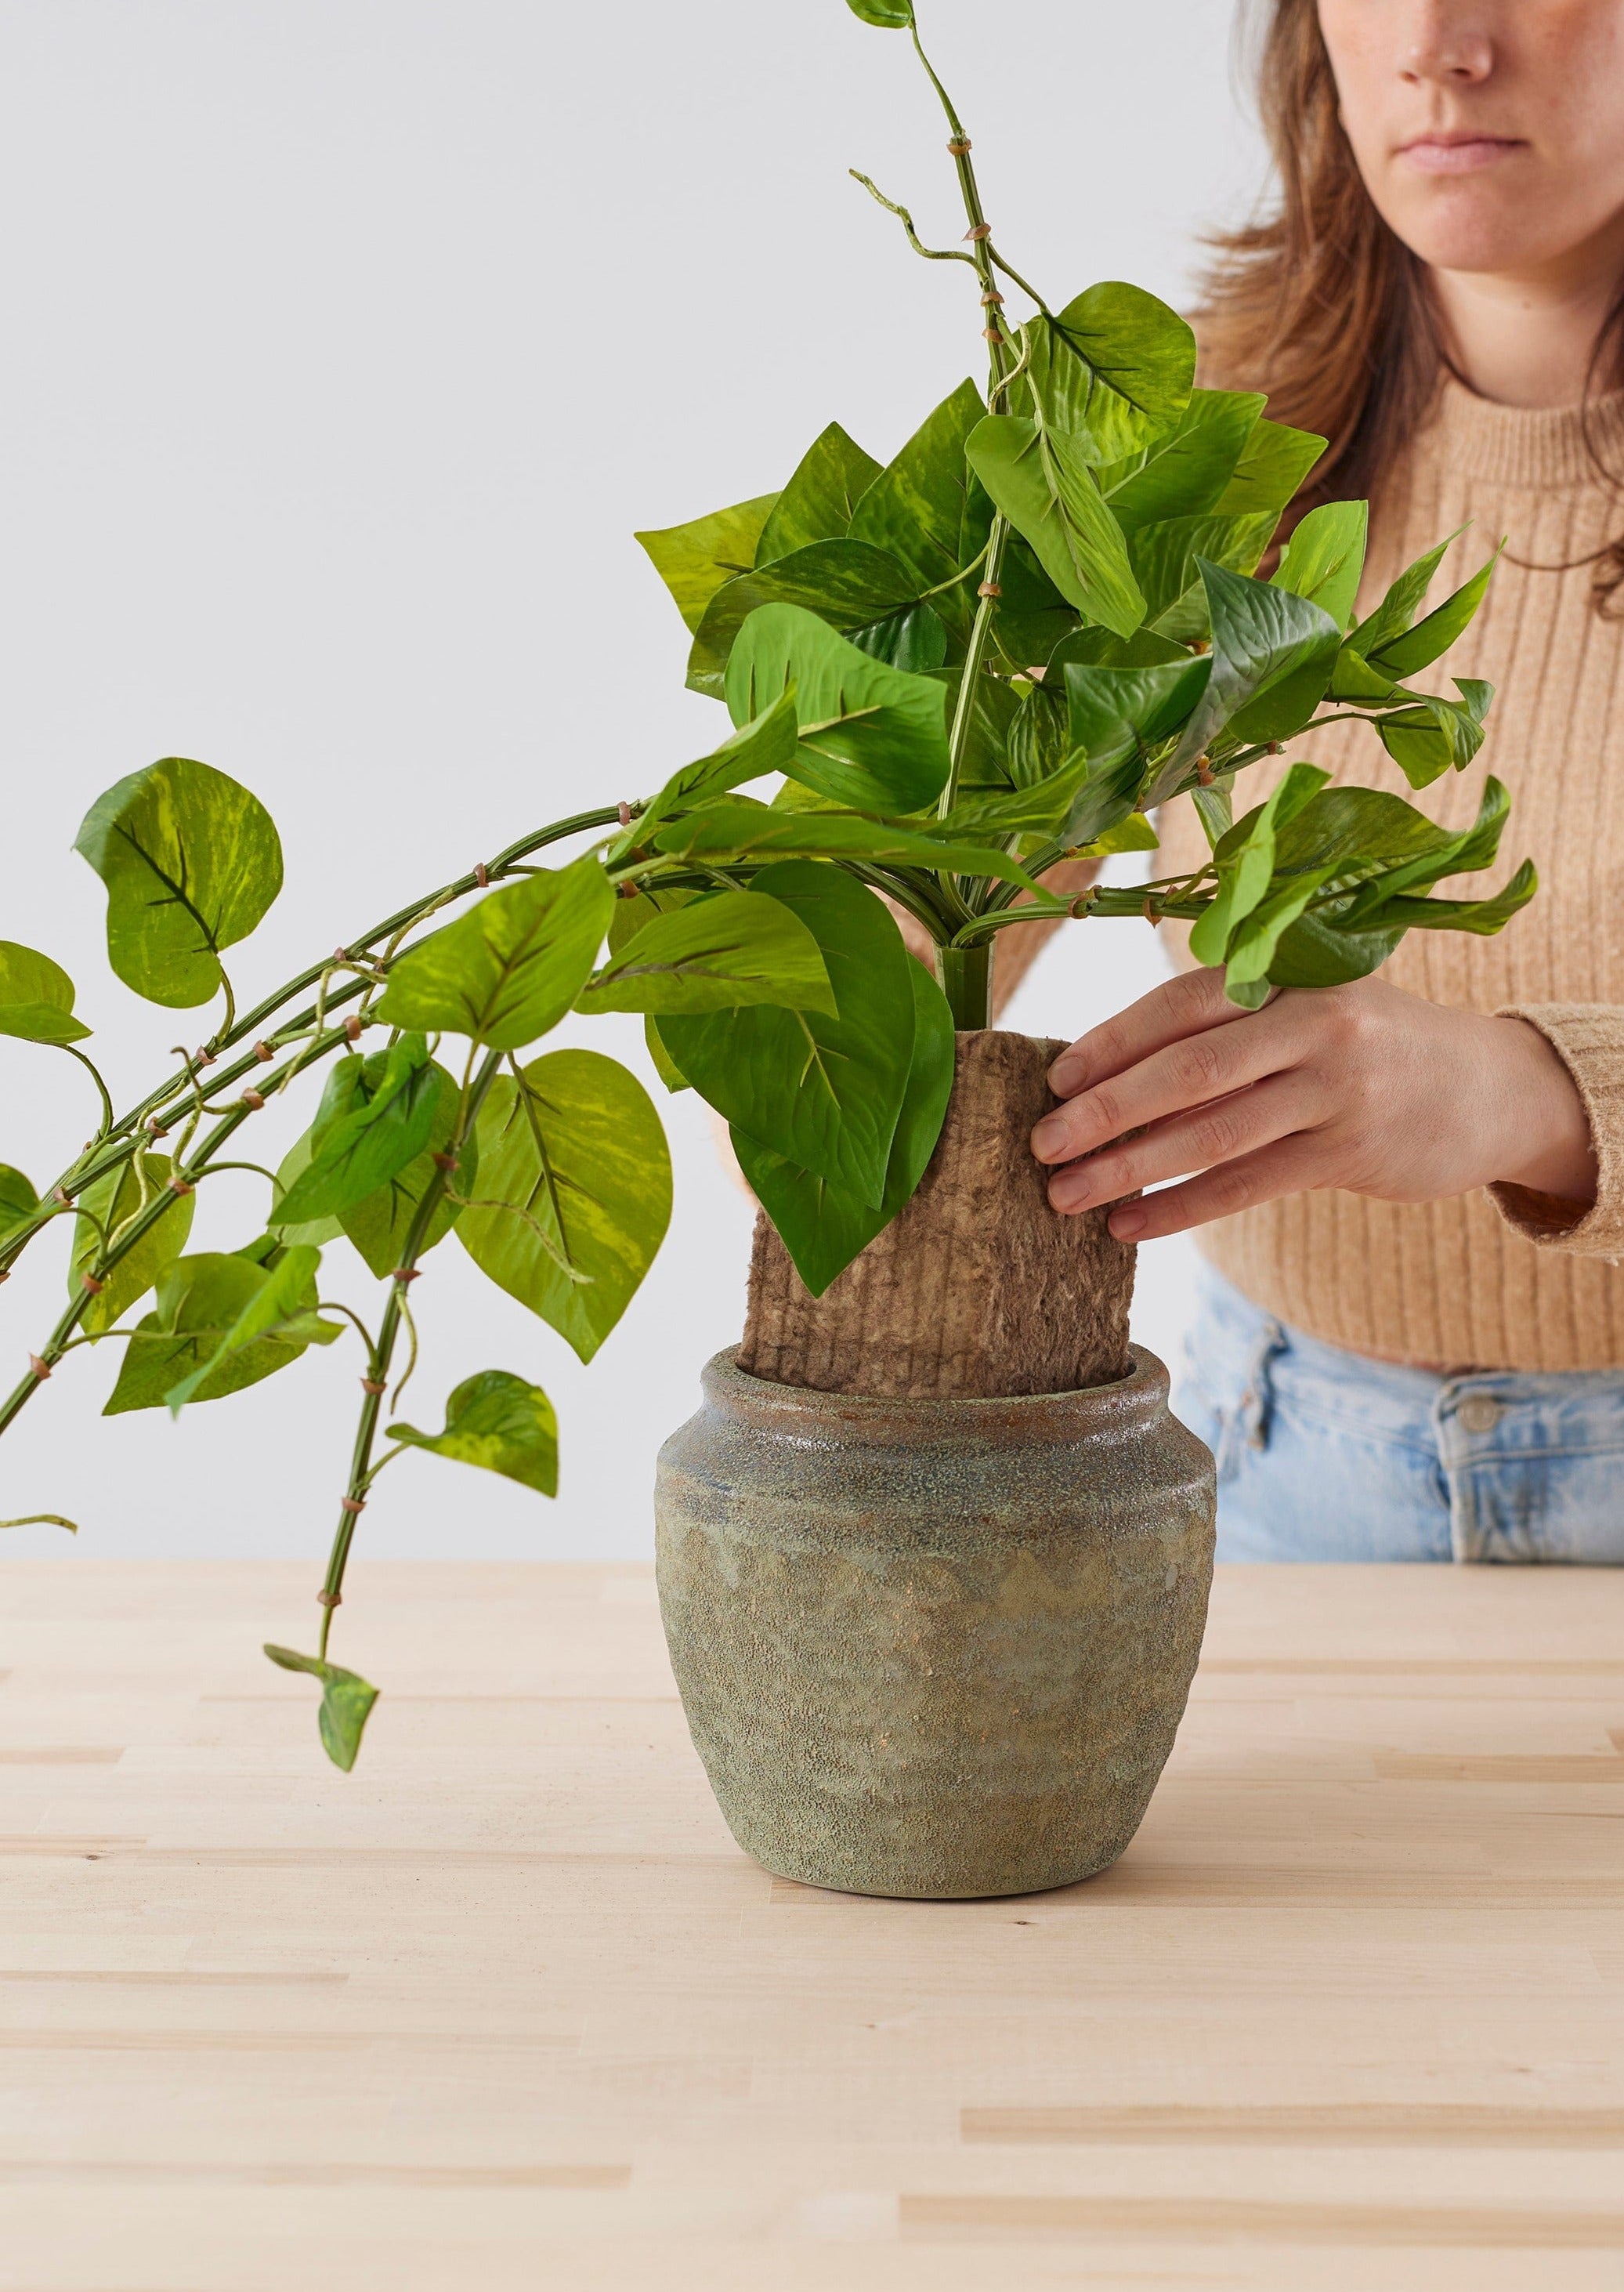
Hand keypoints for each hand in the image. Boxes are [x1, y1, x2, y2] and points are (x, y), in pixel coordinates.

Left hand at [1030, 968, 1596, 1241]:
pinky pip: (1247, 1184)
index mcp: (1288, 973)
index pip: (1183, 1002)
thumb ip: (1225, 1028)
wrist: (1489, 1088)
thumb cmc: (1366, 1046)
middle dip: (1106, 1110)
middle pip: (1189, 1069)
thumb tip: (1106, 1076)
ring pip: (1212, 1133)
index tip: (1055, 1078)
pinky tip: (1129, 1225)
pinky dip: (1182, 1207)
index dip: (1114, 1041)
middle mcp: (1313, 1023)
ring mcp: (1335, 1089)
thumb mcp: (1307, 1008)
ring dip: (1130, 1167)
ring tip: (1066, 1196)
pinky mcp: (1349, 1152)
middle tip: (1041, 1143)